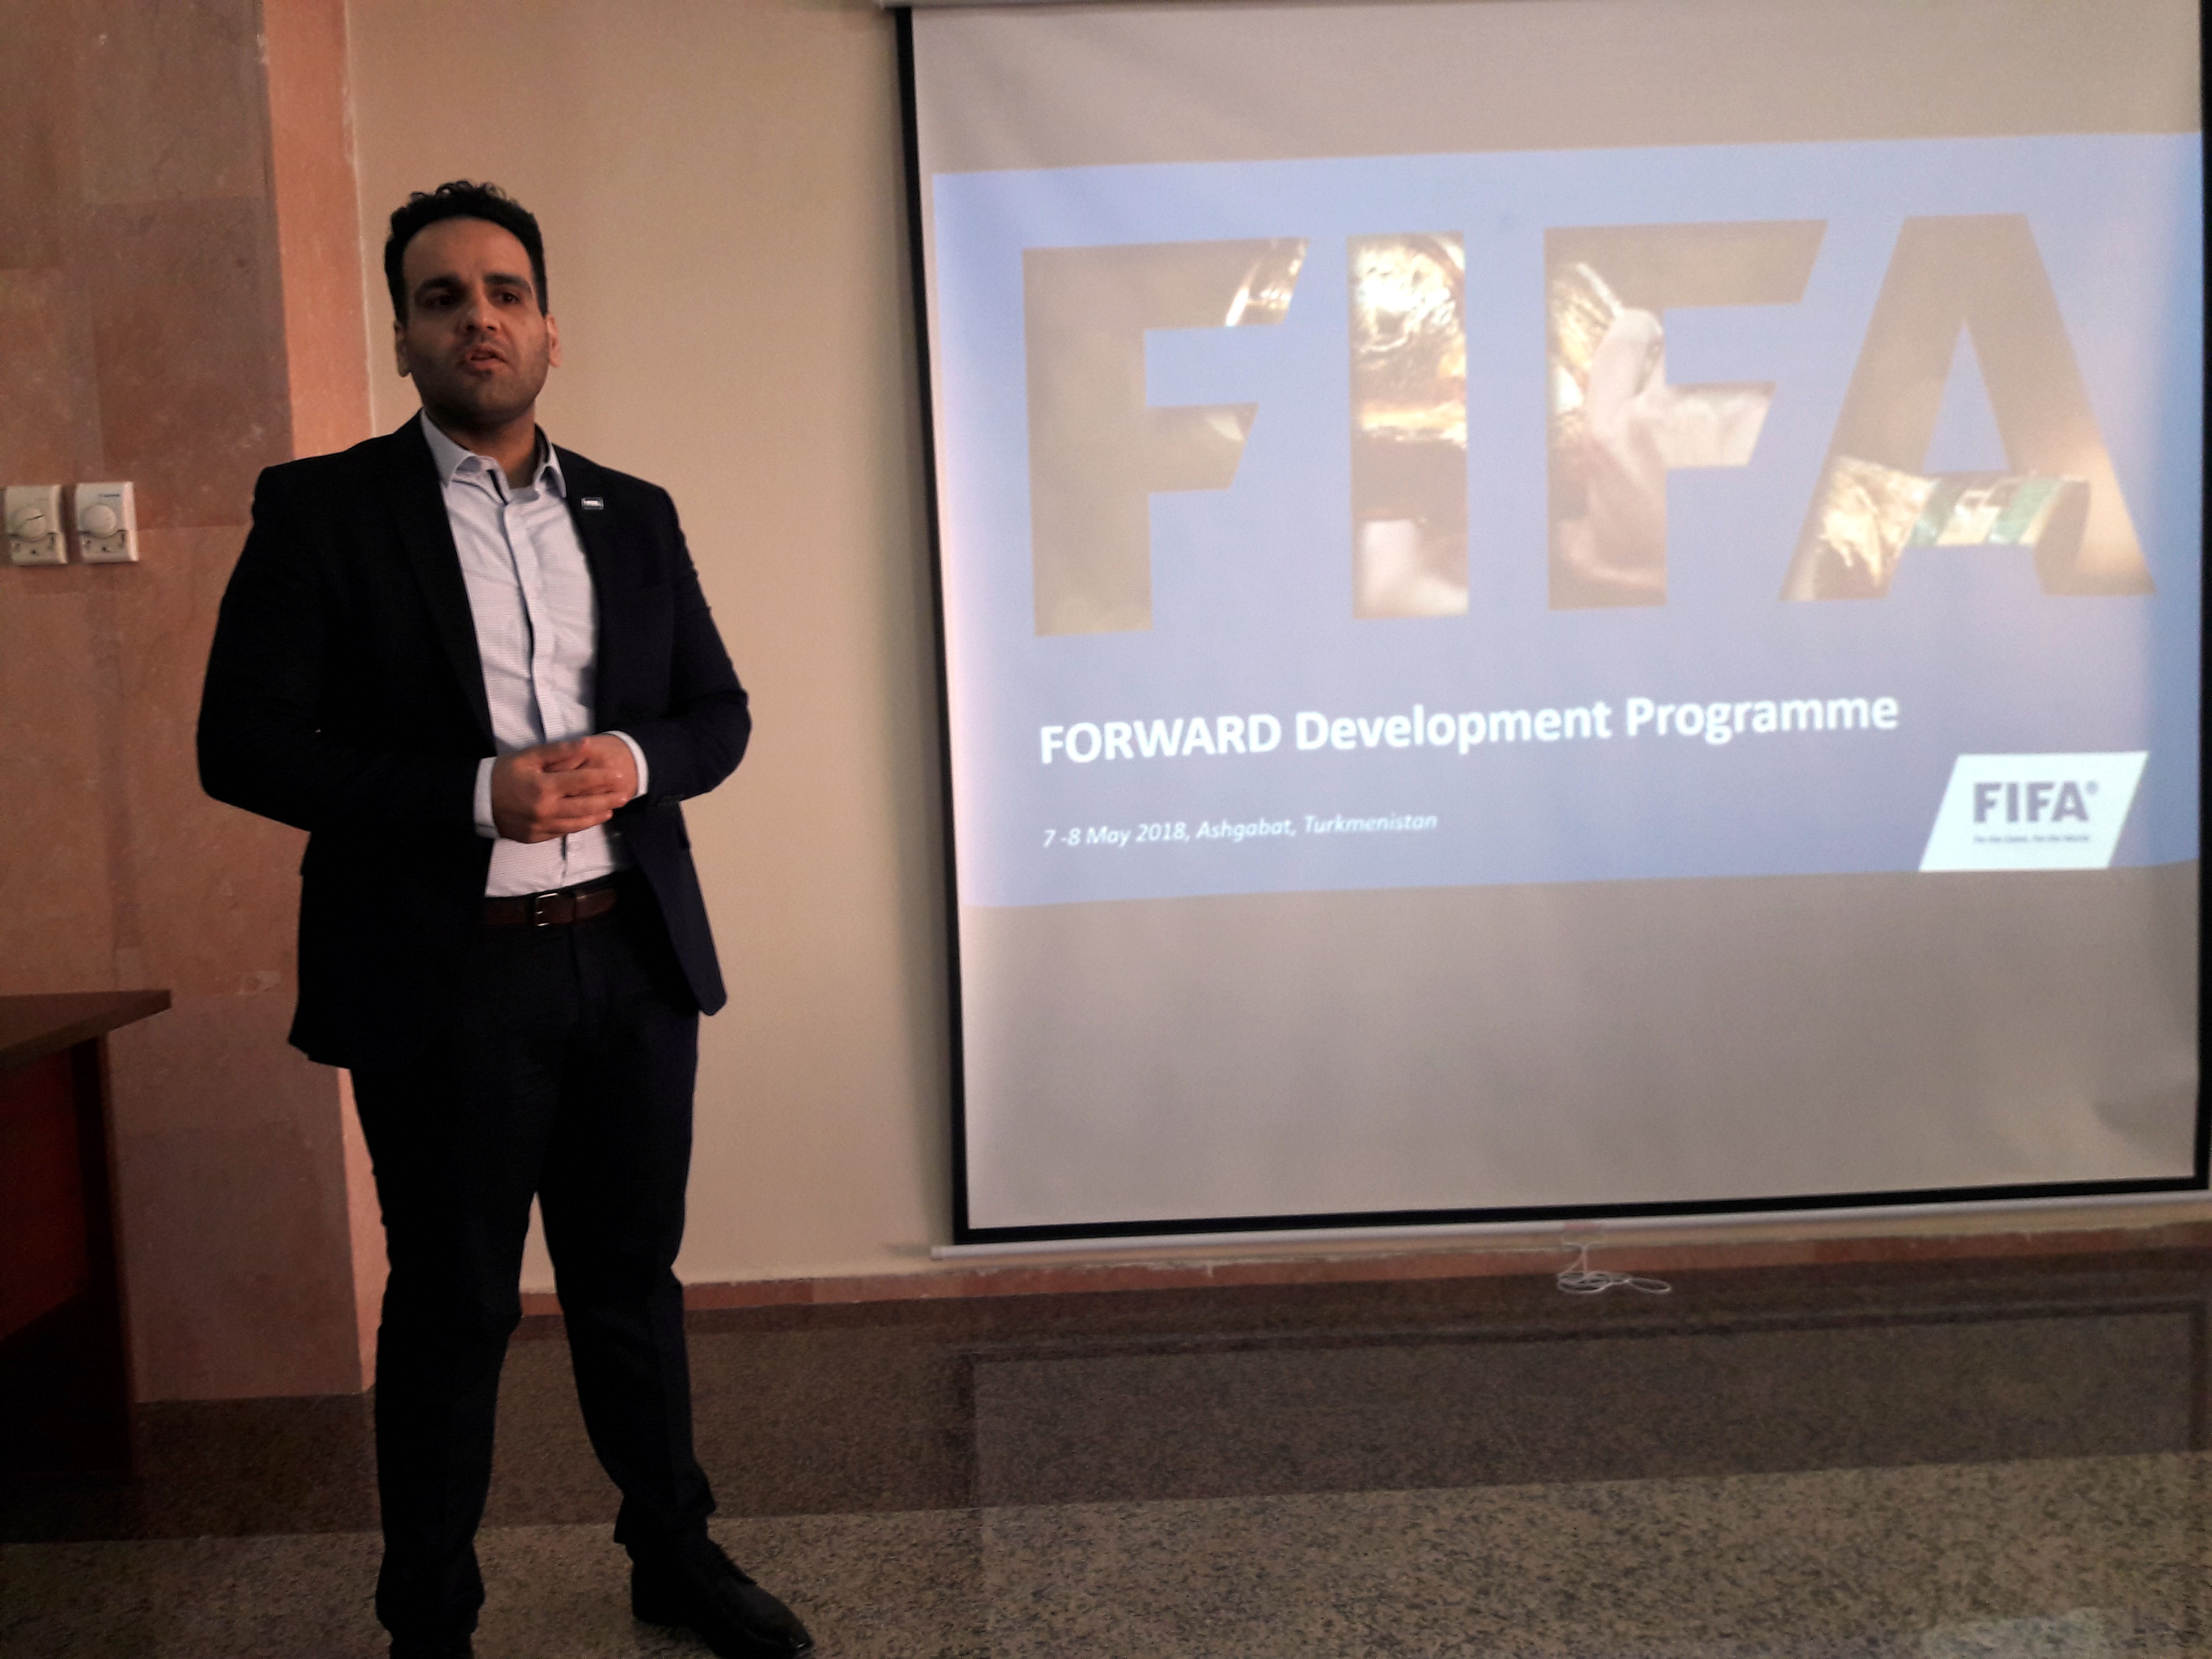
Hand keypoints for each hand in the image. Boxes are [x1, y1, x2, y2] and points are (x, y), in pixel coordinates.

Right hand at [490, 735, 637, 842]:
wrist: (476, 800)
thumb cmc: (503, 773)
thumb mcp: (528, 757)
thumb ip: (558, 751)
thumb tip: (586, 744)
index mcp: (543, 787)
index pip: (581, 783)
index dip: (603, 779)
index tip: (620, 775)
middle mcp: (544, 810)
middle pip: (585, 807)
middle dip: (607, 800)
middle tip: (625, 795)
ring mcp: (540, 827)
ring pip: (576, 824)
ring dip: (596, 816)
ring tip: (611, 809)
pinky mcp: (535, 837)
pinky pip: (562, 832)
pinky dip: (579, 826)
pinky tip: (589, 820)